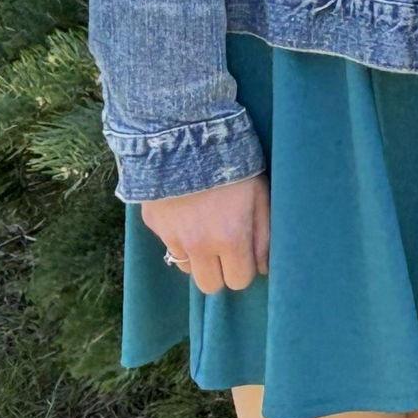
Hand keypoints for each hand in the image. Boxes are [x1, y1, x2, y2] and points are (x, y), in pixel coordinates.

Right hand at [141, 171, 269, 294]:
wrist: (187, 132)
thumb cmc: (235, 161)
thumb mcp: (260, 193)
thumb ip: (264, 234)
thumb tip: (263, 268)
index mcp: (230, 238)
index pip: (239, 280)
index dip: (245, 267)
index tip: (246, 251)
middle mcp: (199, 246)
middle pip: (210, 286)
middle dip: (220, 271)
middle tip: (225, 245)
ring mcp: (172, 237)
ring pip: (187, 268)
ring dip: (198, 256)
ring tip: (205, 226)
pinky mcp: (153, 225)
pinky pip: (169, 244)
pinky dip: (179, 236)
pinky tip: (187, 211)